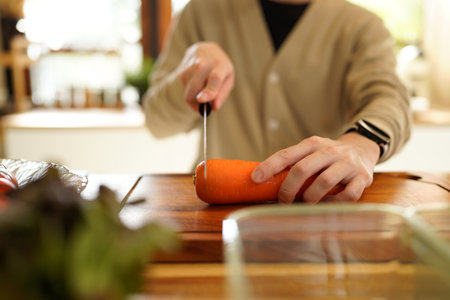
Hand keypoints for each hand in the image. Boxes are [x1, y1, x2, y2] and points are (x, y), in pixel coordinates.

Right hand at [177, 42, 234, 111]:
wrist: (207, 49)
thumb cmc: (221, 68)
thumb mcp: (228, 79)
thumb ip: (222, 94)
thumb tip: (214, 107)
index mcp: (220, 65)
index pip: (215, 78)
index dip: (209, 91)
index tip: (201, 100)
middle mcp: (204, 63)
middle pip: (195, 88)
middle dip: (197, 103)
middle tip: (204, 108)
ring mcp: (190, 65)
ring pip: (188, 92)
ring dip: (194, 98)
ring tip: (203, 91)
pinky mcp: (182, 70)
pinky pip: (184, 89)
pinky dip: (190, 92)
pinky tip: (197, 84)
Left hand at [251, 133, 379, 203]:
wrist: (363, 148)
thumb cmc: (328, 155)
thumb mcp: (311, 150)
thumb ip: (294, 161)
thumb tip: (263, 181)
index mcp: (312, 144)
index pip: (287, 154)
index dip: (269, 166)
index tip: (255, 178)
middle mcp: (329, 151)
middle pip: (303, 169)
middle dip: (288, 189)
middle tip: (282, 201)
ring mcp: (347, 164)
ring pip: (324, 182)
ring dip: (309, 198)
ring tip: (303, 205)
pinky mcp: (362, 178)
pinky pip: (347, 195)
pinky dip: (333, 203)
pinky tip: (325, 205)